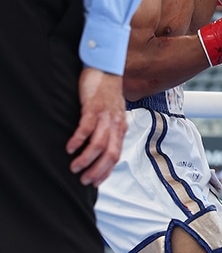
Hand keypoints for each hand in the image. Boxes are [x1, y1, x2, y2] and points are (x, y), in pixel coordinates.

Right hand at [66, 68, 126, 185]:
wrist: (106, 70)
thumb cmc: (107, 94)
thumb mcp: (112, 115)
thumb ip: (109, 131)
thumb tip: (102, 150)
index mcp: (120, 128)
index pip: (116, 155)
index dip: (106, 171)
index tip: (95, 182)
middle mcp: (116, 124)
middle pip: (110, 154)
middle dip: (97, 170)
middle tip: (84, 180)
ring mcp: (105, 116)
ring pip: (99, 144)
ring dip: (86, 159)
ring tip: (74, 166)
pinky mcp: (94, 107)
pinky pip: (87, 127)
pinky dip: (78, 140)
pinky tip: (70, 148)